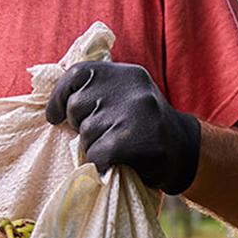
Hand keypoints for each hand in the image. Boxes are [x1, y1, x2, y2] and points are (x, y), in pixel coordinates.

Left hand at [45, 61, 200, 194]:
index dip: (60, 97)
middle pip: (77, 107)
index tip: (55, 116)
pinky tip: (117, 163)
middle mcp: (130, 88)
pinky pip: (96, 155)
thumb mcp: (124, 98)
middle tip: (106, 134)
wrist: (186, 152)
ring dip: (94, 147)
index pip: (76, 74)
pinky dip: (100, 164)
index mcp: (125, 73)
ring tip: (119, 148)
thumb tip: (51, 107)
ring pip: (85, 134)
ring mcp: (136, 113)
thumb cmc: (143, 127)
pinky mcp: (136, 140)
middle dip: (81, 127)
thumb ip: (95, 93)